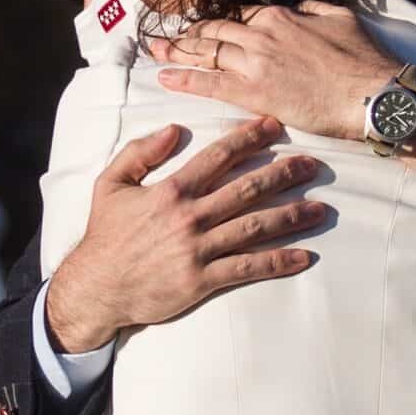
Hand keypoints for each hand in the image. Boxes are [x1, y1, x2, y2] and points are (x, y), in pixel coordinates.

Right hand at [45, 118, 328, 354]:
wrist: (95, 288)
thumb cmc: (105, 234)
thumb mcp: (109, 183)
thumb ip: (140, 152)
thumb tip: (174, 129)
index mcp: (170, 191)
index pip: (217, 157)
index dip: (248, 139)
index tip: (274, 126)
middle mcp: (189, 217)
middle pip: (246, 190)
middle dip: (283, 175)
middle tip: (312, 165)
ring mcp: (198, 250)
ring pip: (254, 227)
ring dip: (291, 216)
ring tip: (320, 209)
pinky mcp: (202, 280)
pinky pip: (247, 268)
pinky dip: (278, 262)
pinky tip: (304, 256)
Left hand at [150, 3, 398, 142]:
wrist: (373, 93)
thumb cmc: (364, 59)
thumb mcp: (341, 18)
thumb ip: (315, 10)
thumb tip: (303, 8)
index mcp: (281, 16)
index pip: (239, 15)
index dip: (217, 21)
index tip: (202, 25)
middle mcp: (262, 34)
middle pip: (215, 30)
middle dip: (187, 34)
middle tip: (164, 37)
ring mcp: (256, 62)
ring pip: (207, 52)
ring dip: (178, 51)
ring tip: (156, 52)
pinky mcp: (256, 92)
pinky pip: (211, 83)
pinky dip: (185, 78)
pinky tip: (165, 77)